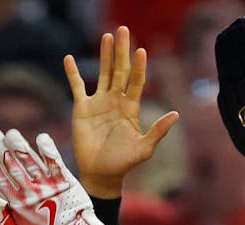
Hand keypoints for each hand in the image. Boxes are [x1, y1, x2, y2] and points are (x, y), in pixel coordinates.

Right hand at [0, 128, 111, 224]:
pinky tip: (40, 137)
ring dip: (19, 145)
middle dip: (1, 147)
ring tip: (11, 132)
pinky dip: (47, 149)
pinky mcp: (65, 181)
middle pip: (12, 165)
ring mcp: (48, 185)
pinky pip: (55, 162)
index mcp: (17, 203)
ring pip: (30, 161)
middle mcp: (31, 192)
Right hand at [64, 26, 178, 197]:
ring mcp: (99, 102)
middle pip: (119, 70)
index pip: (137, 81)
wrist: (101, 173)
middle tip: (123, 30)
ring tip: (106, 36)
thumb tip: (176, 114)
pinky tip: (69, 58)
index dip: (139, 67)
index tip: (141, 51)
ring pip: (102, 73)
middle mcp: (116, 100)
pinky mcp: (82, 108)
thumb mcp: (144, 148)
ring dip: (104, 55)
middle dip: (121, 51)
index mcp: (131, 107)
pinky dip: (73, 73)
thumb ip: (158, 131)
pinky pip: (77, 86)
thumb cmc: (124, 162)